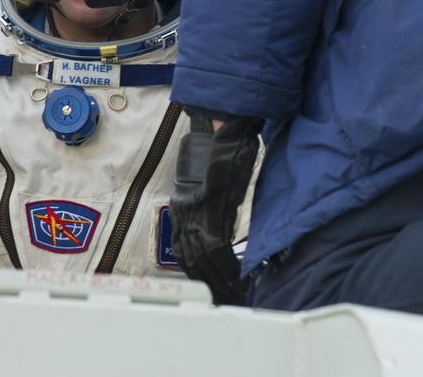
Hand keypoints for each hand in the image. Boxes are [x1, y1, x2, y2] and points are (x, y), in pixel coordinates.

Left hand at [170, 114, 262, 304]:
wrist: (221, 124)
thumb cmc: (220, 147)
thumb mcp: (214, 181)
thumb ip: (214, 203)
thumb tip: (223, 220)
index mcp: (184, 205)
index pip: (183, 249)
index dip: (196, 271)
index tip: (210, 286)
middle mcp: (184, 210)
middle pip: (190, 259)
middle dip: (208, 282)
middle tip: (225, 298)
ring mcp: (196, 209)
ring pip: (201, 258)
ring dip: (219, 279)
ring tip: (234, 294)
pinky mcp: (212, 206)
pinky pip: (215, 247)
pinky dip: (228, 266)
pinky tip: (238, 277)